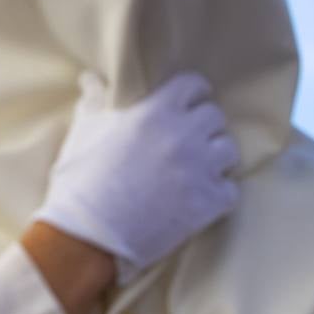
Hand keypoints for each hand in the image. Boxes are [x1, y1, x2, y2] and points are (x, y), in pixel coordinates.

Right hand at [34, 72, 240, 283]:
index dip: (191, 94)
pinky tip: (199, 197)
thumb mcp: (84, 131)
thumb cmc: (82, 180)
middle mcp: (184, 135)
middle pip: (214, 116)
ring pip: (228, 150)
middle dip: (202, 126)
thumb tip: (91, 79)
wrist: (88, 234)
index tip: (187, 103)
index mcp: (156, 112)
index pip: (193, 85)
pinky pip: (231, 189)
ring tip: (197, 168)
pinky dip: (219, 193)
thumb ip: (94, 100)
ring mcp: (200, 169)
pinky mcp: (208, 203)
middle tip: (187, 140)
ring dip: (215, 157)